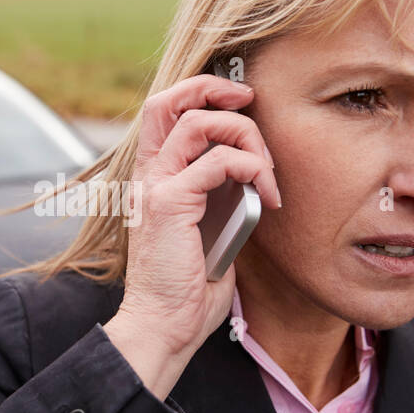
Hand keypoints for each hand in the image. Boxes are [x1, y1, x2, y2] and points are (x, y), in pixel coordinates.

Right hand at [105, 73, 280, 396]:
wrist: (163, 325)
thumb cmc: (186, 289)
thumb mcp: (208, 233)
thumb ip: (220, 201)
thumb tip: (251, 185)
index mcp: (153, 178)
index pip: (164, 111)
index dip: (201, 92)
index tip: (240, 102)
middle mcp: (148, 175)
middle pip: (169, 100)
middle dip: (213, 87)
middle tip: (250, 99)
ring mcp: (155, 186)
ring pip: (199, 122)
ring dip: (245, 135)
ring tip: (265, 170)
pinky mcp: (169, 203)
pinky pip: (218, 162)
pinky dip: (251, 169)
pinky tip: (264, 195)